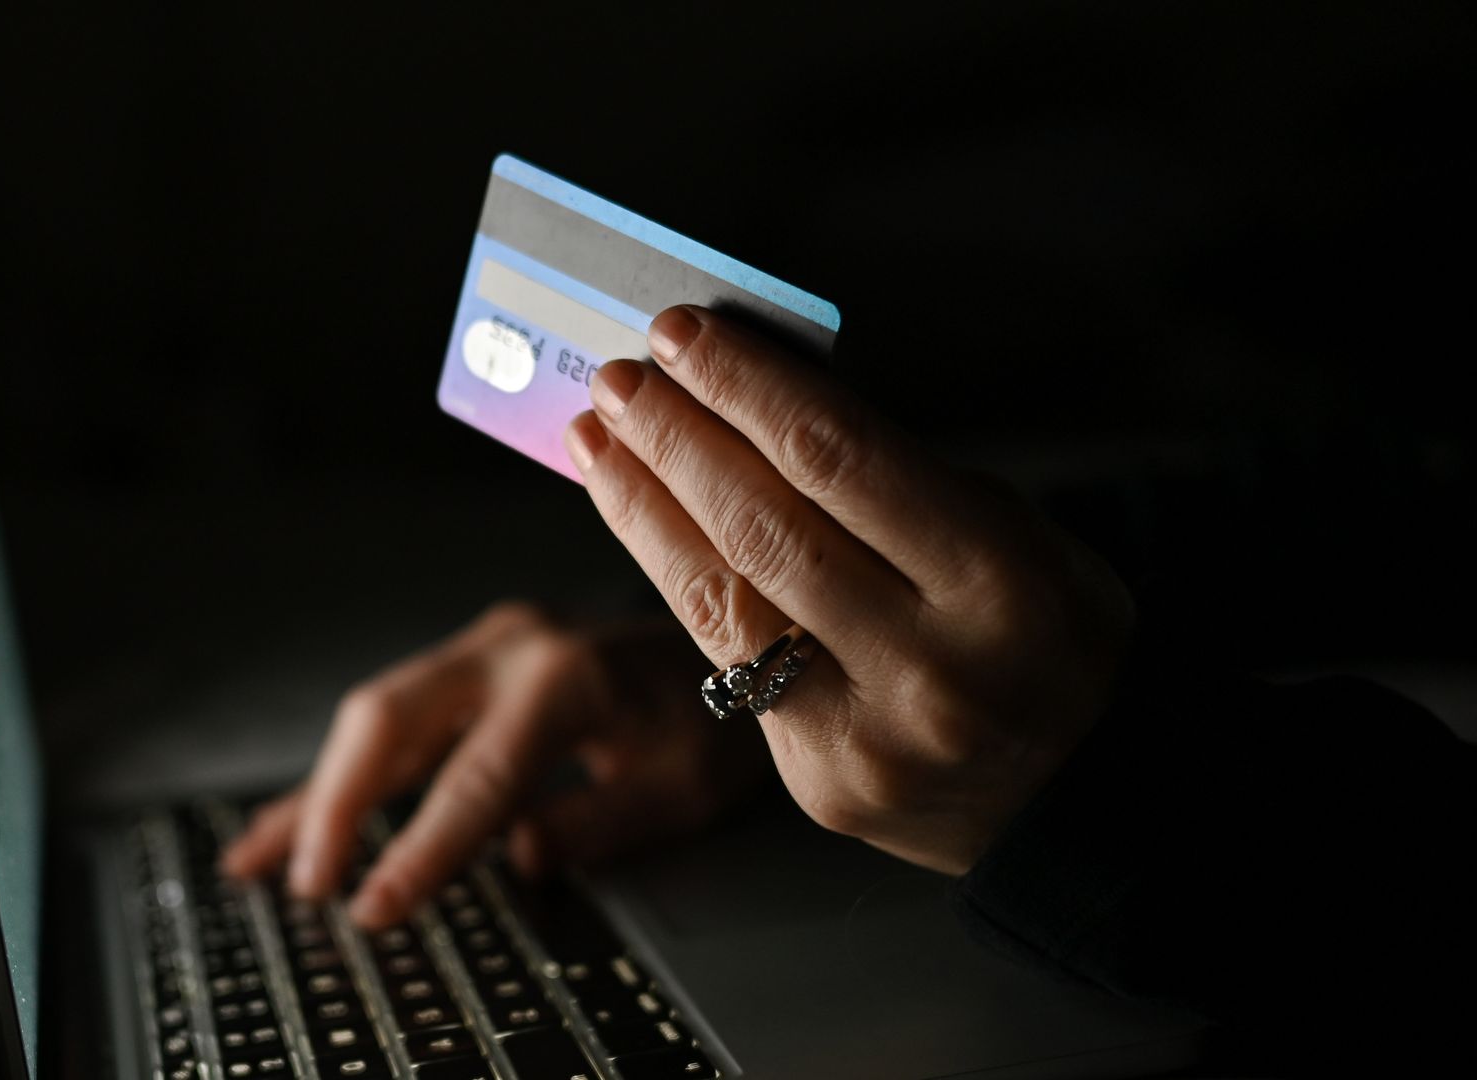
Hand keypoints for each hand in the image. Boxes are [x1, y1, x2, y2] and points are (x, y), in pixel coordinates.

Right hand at [220, 603, 766, 927]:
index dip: (421, 849)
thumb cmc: (721, 715)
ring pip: (375, 713)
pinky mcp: (473, 661)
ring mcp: (484, 646)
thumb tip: (520, 854)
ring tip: (260, 859)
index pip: (477, 777)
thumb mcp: (688, 783)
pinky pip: (395, 716)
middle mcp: (512, 647)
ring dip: (320, 788)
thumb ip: (604, 822)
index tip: (375, 908)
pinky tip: (298, 817)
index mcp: (568, 679)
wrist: (737, 631)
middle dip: (337, 804)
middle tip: (311, 885)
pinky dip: (343, 772)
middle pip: (389, 717)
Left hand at [564, 306, 1134, 874]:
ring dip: (644, 507)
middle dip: (677, 439)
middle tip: (621, 376)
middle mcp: (933, 664)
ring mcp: (872, 736)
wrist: (1089, 800)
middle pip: (765, 528)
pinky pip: (729, 669)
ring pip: (722, 604)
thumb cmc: (1046, 635)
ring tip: (598, 439)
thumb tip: (755, 400)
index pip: (839, 459)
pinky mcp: (822, 786)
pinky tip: (640, 524)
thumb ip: (896, 482)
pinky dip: (675, 583)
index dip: (746, 388)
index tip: (682, 335)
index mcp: (1001, 580)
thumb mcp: (1017, 535)